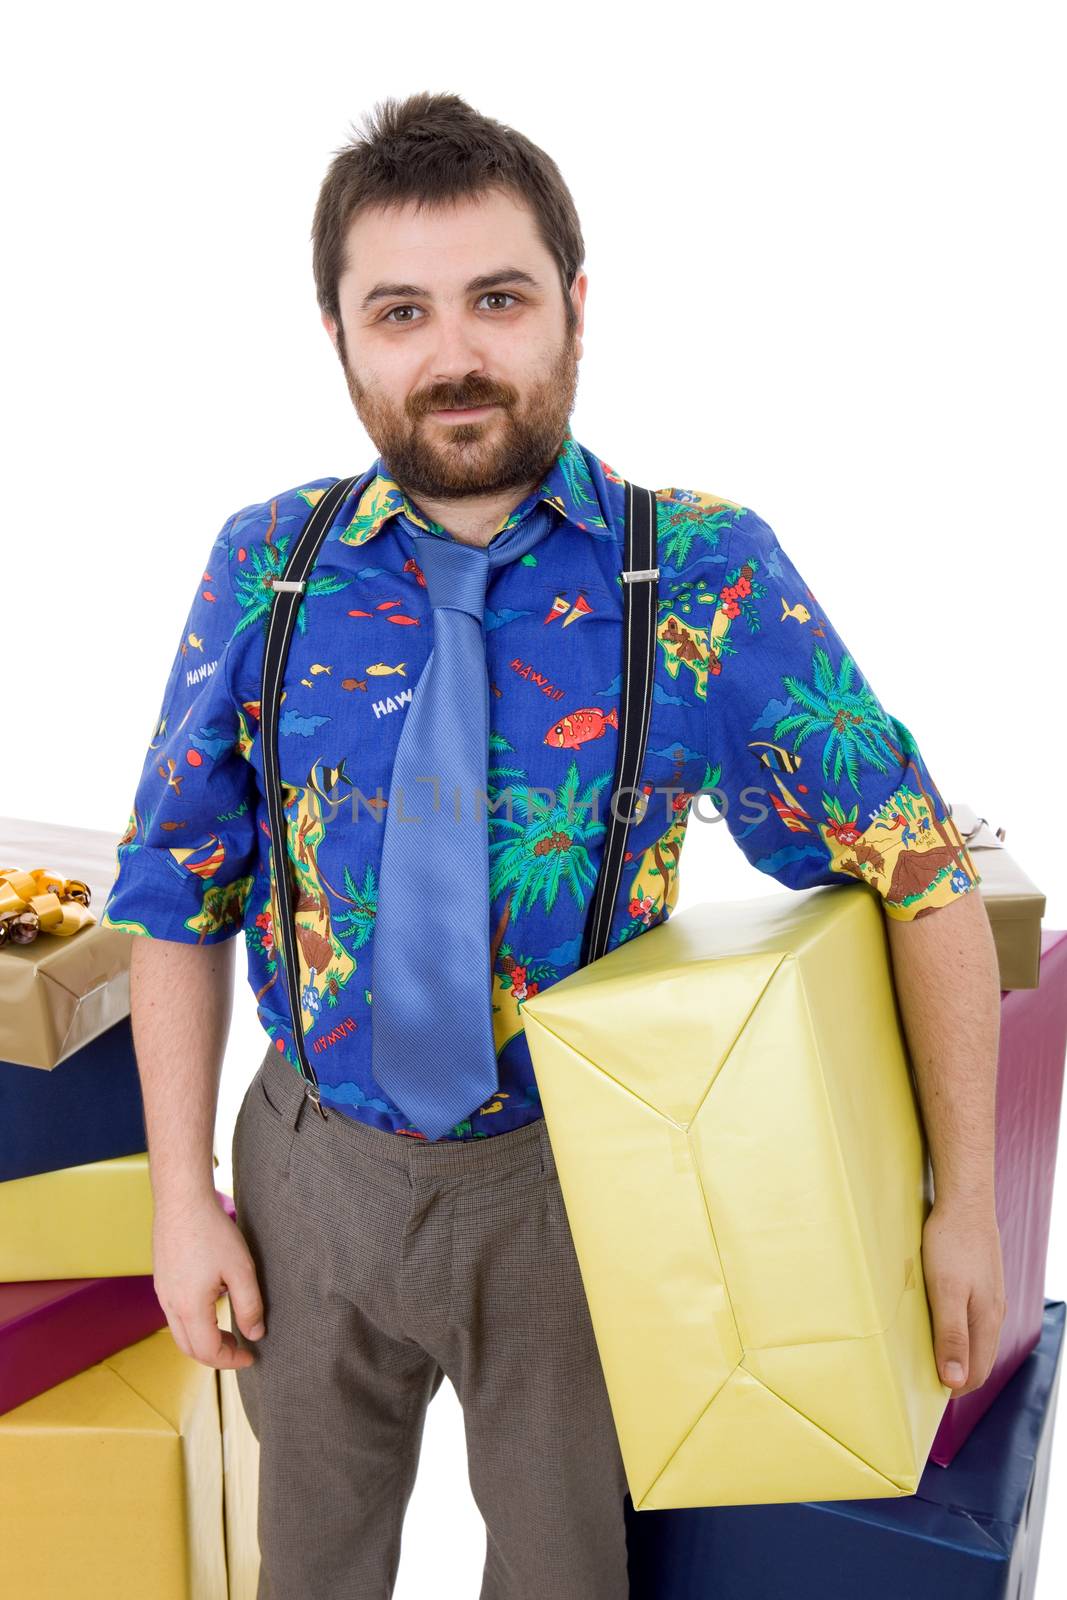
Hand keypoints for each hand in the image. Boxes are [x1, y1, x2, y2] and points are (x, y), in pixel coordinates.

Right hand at [152, 1192, 265, 1369]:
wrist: (182, 1201)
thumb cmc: (212, 1232)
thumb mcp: (241, 1270)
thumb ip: (249, 1306)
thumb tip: (254, 1334)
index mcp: (190, 1308)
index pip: (208, 1351)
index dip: (231, 1360)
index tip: (251, 1357)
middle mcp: (170, 1305)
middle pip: (189, 1348)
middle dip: (216, 1356)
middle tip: (240, 1349)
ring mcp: (163, 1293)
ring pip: (179, 1332)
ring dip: (203, 1340)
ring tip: (228, 1331)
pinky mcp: (162, 1280)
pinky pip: (175, 1314)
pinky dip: (193, 1324)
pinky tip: (212, 1307)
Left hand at [921, 1197, 1006, 1396]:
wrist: (965, 1202)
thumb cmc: (952, 1244)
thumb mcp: (945, 1292)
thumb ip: (951, 1336)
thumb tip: (955, 1380)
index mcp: (986, 1322)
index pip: (976, 1373)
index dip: (953, 1387)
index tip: (924, 1390)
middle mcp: (993, 1313)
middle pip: (978, 1359)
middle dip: (955, 1373)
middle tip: (921, 1375)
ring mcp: (990, 1297)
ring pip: (976, 1338)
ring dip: (955, 1351)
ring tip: (926, 1351)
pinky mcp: (982, 1282)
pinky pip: (973, 1318)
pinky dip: (957, 1329)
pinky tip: (938, 1320)